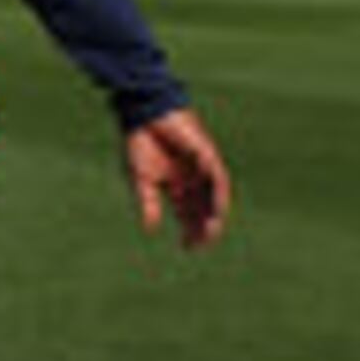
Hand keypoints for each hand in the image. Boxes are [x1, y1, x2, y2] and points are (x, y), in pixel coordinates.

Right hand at [124, 108, 232, 249]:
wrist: (144, 112)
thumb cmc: (140, 141)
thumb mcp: (141, 178)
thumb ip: (148, 202)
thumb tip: (150, 229)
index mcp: (176, 184)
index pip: (187, 213)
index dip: (189, 230)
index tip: (188, 248)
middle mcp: (192, 178)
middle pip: (203, 209)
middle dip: (203, 228)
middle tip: (201, 244)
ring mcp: (201, 167)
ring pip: (214, 196)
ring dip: (214, 215)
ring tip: (211, 232)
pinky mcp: (207, 154)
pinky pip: (219, 178)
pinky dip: (219, 194)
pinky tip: (218, 209)